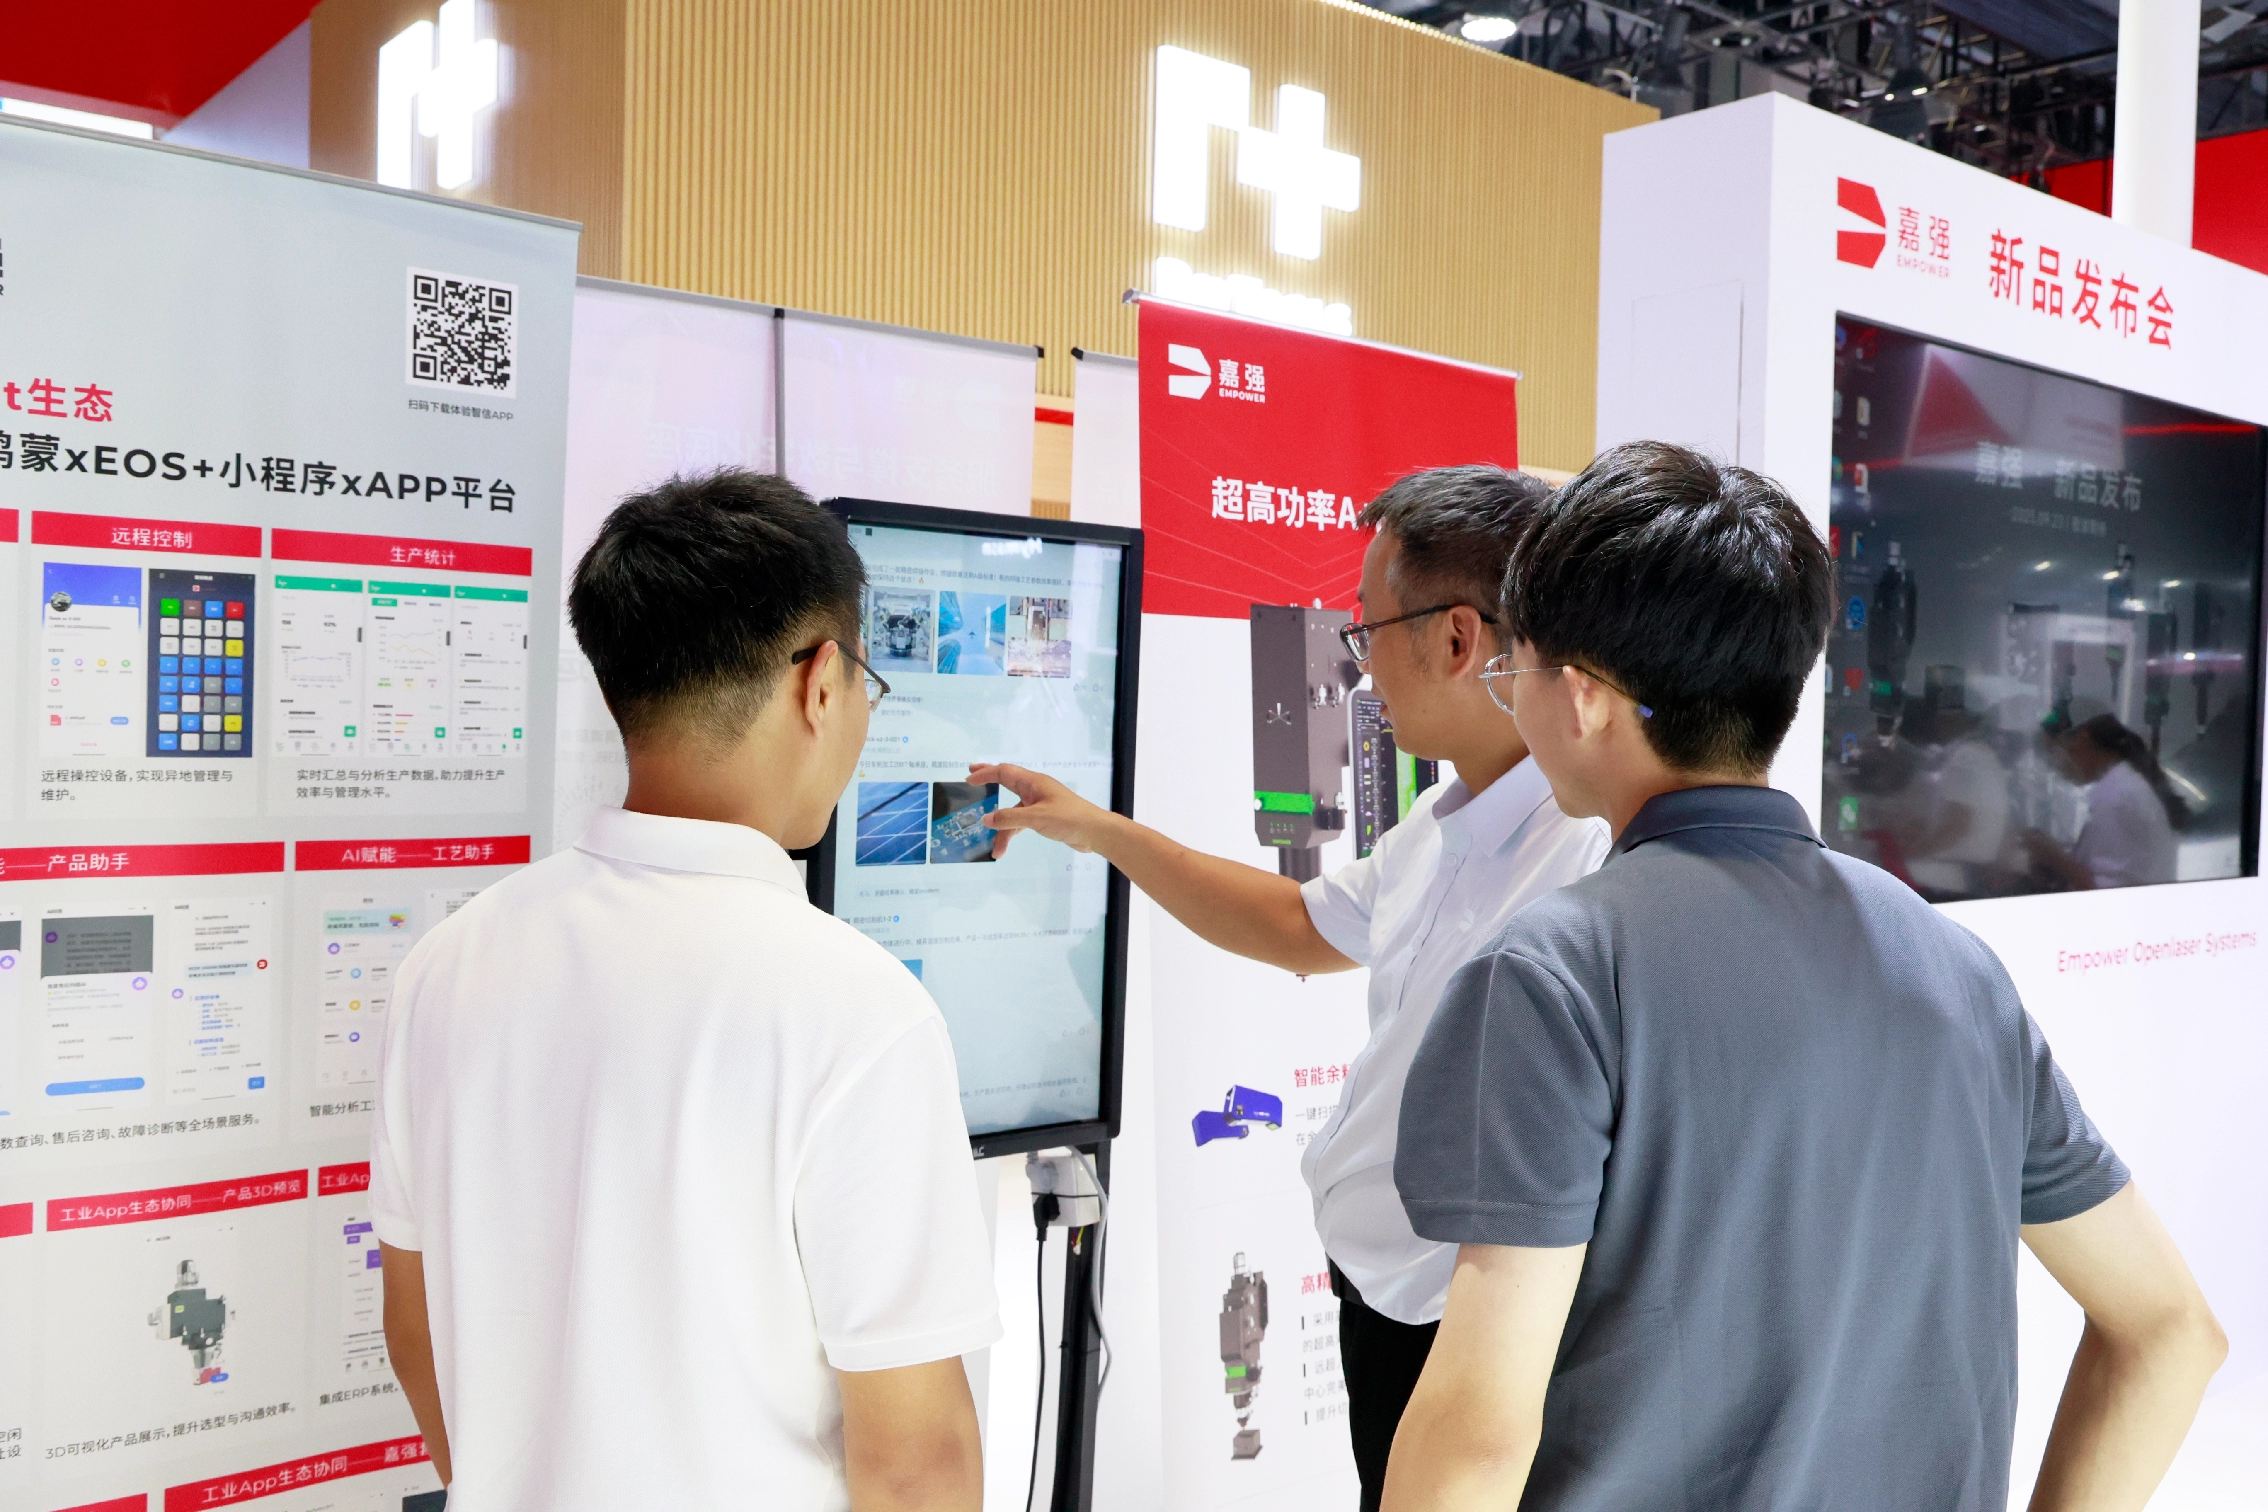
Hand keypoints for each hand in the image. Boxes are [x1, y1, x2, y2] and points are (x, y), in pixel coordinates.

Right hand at [969, 762, 1115, 857]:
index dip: (985, 773)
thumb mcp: (1036, 818)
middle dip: (989, 783)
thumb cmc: (1069, 818)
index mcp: (1033, 783)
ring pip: (1013, 812)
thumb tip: (986, 819)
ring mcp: (1039, 804)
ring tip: (994, 849)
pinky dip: (1012, 834)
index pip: (1004, 772)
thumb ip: (1010, 818)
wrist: (1095, 832)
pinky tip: (1004, 848)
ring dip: (1002, 828)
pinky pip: (1021, 822)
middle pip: (1007, 784)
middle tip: (971, 780)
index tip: (969, 778)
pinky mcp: (1044, 818)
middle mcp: (1035, 790)